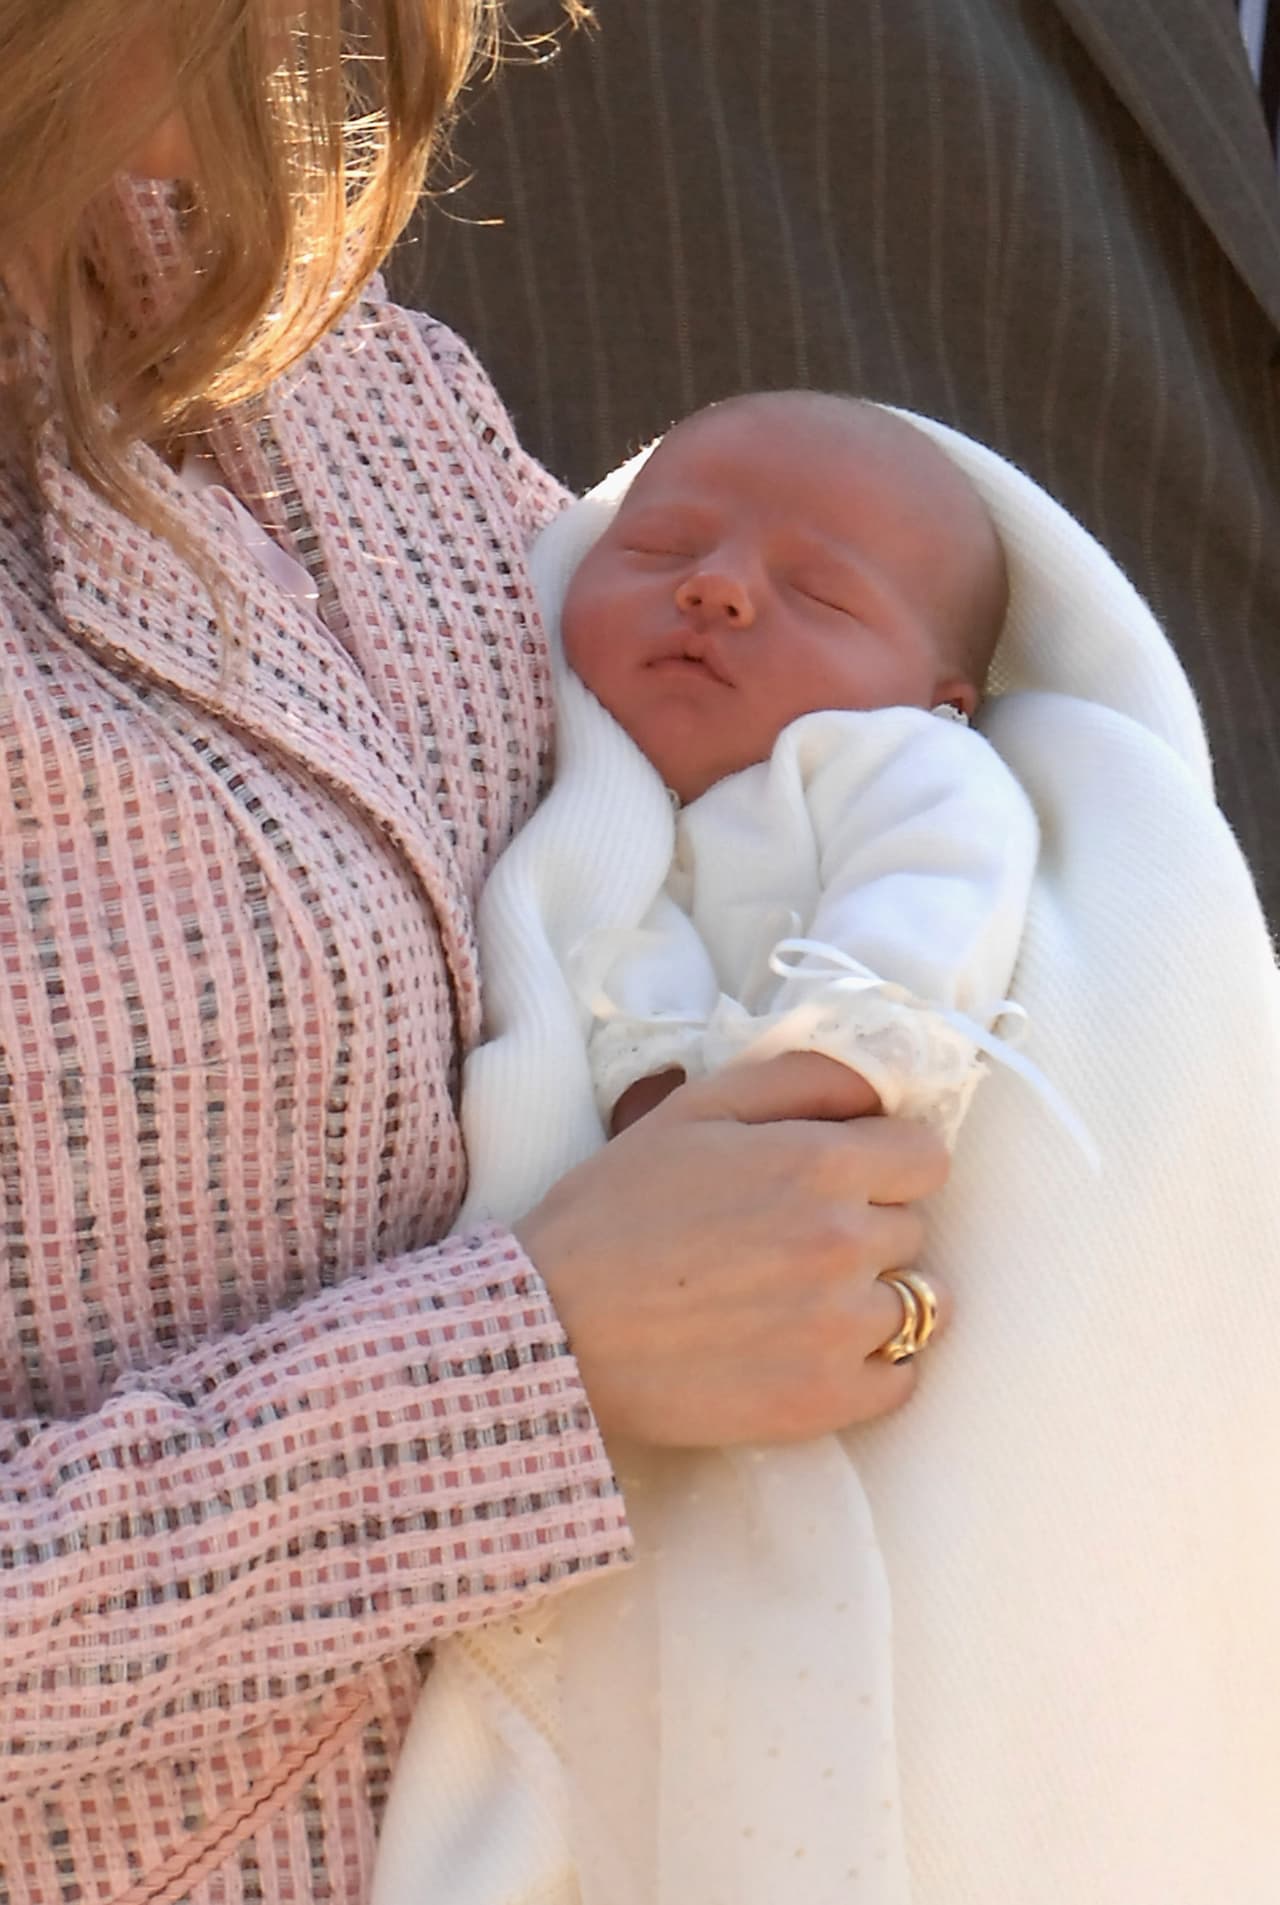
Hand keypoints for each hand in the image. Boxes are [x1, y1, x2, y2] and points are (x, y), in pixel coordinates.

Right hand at [515, 1053, 950, 1446]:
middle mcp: (844, 1242)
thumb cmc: (612, 1210)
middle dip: (867, 1227)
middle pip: (914, 1228)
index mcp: (818, 1163)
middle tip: (789, 1241)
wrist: (548, 1329)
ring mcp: (841, 1328)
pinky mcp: (825, 1400)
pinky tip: (804, 1352)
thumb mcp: (695, 1110)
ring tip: (796, 1302)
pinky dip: (868, 1368)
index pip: (927, 1157)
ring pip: (916, 1304)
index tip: (843, 1180)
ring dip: (870, 1298)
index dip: (885, 1164)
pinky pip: (900, 1381)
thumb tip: (879, 1088)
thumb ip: (799, 1080)